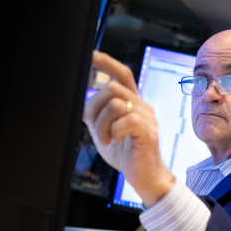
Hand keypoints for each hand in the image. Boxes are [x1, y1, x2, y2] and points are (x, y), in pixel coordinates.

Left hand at [84, 51, 174, 205]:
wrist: (144, 175)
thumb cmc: (126, 153)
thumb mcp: (105, 129)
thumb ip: (98, 115)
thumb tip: (82, 104)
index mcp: (132, 102)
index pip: (122, 74)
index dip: (106, 63)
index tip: (90, 55)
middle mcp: (141, 106)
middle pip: (112, 88)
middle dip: (94, 107)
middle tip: (92, 126)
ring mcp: (147, 118)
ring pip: (116, 103)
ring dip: (102, 123)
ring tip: (104, 138)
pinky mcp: (148, 132)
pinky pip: (127, 120)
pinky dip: (114, 130)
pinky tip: (114, 140)